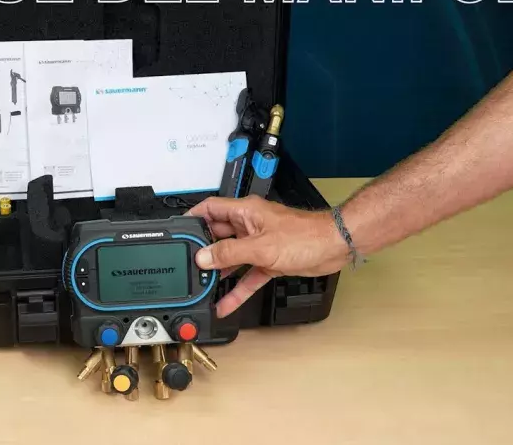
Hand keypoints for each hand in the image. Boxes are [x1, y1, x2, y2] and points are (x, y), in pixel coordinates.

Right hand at [185, 195, 348, 317]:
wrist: (335, 247)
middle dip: (203, 250)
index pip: (210, 209)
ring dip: (219, 272)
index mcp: (246, 212)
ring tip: (202, 285)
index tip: (177, 231)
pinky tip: (227, 303)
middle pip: (218, 236)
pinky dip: (238, 289)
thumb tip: (204, 257)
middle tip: (188, 264)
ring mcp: (259, 243)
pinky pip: (247, 275)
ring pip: (231, 258)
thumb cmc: (306, 237)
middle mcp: (250, 226)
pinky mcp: (268, 260)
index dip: (192, 218)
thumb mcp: (260, 247)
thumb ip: (229, 253)